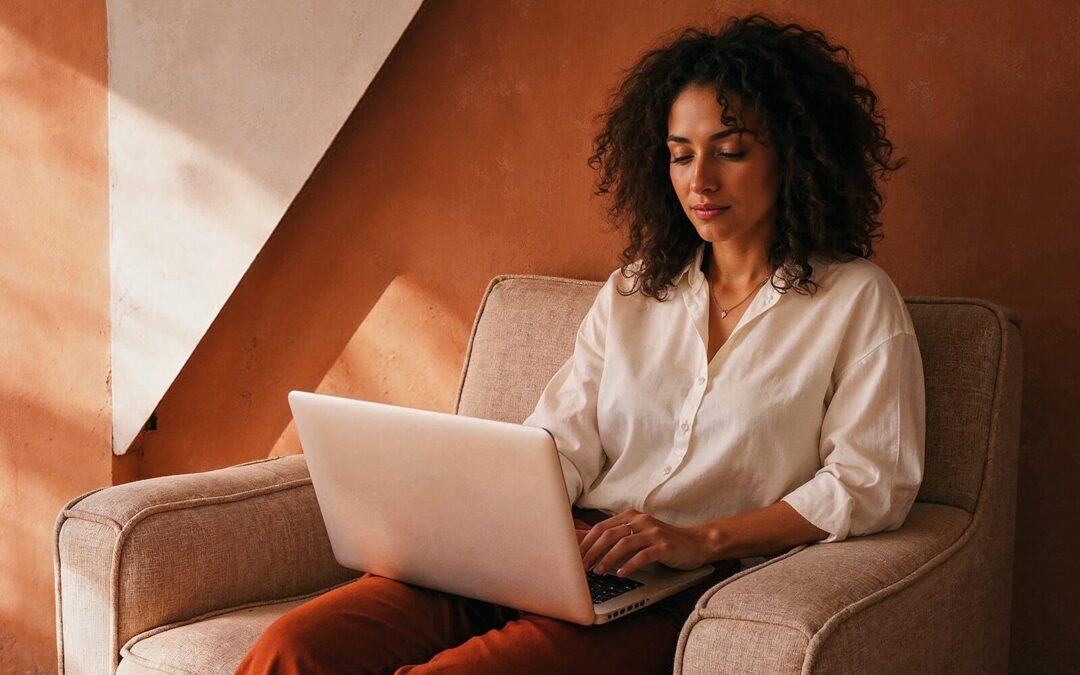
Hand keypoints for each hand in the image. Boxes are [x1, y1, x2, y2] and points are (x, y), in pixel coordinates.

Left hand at [579, 509, 712, 577]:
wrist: (696, 543)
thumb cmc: (663, 541)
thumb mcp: (639, 534)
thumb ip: (619, 537)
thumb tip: (590, 547)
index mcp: (631, 516)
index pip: (602, 527)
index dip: (586, 542)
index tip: (575, 556)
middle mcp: (641, 521)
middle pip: (609, 534)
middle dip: (592, 551)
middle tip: (583, 566)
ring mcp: (653, 533)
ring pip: (623, 544)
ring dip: (607, 559)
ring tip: (598, 571)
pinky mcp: (664, 546)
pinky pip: (642, 556)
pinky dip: (629, 565)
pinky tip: (620, 574)